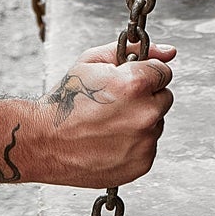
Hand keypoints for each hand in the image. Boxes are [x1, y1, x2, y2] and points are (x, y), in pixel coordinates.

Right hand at [0, 40, 174, 189]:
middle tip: (114, 103)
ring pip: (156, 123)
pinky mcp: (142, 164)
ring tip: (107, 124)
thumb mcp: (91, 62)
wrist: (43, 142)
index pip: (164, 72)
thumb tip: (170, 51)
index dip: (144, 74)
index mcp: (136, 84)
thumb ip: (131, 50)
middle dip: (145, 97)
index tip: (126, 82)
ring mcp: (145, 142)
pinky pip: (148, 147)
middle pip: (164, 98)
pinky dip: (133, 143)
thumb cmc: (66, 99)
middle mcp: (146, 114)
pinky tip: (108, 141)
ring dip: (139, 121)